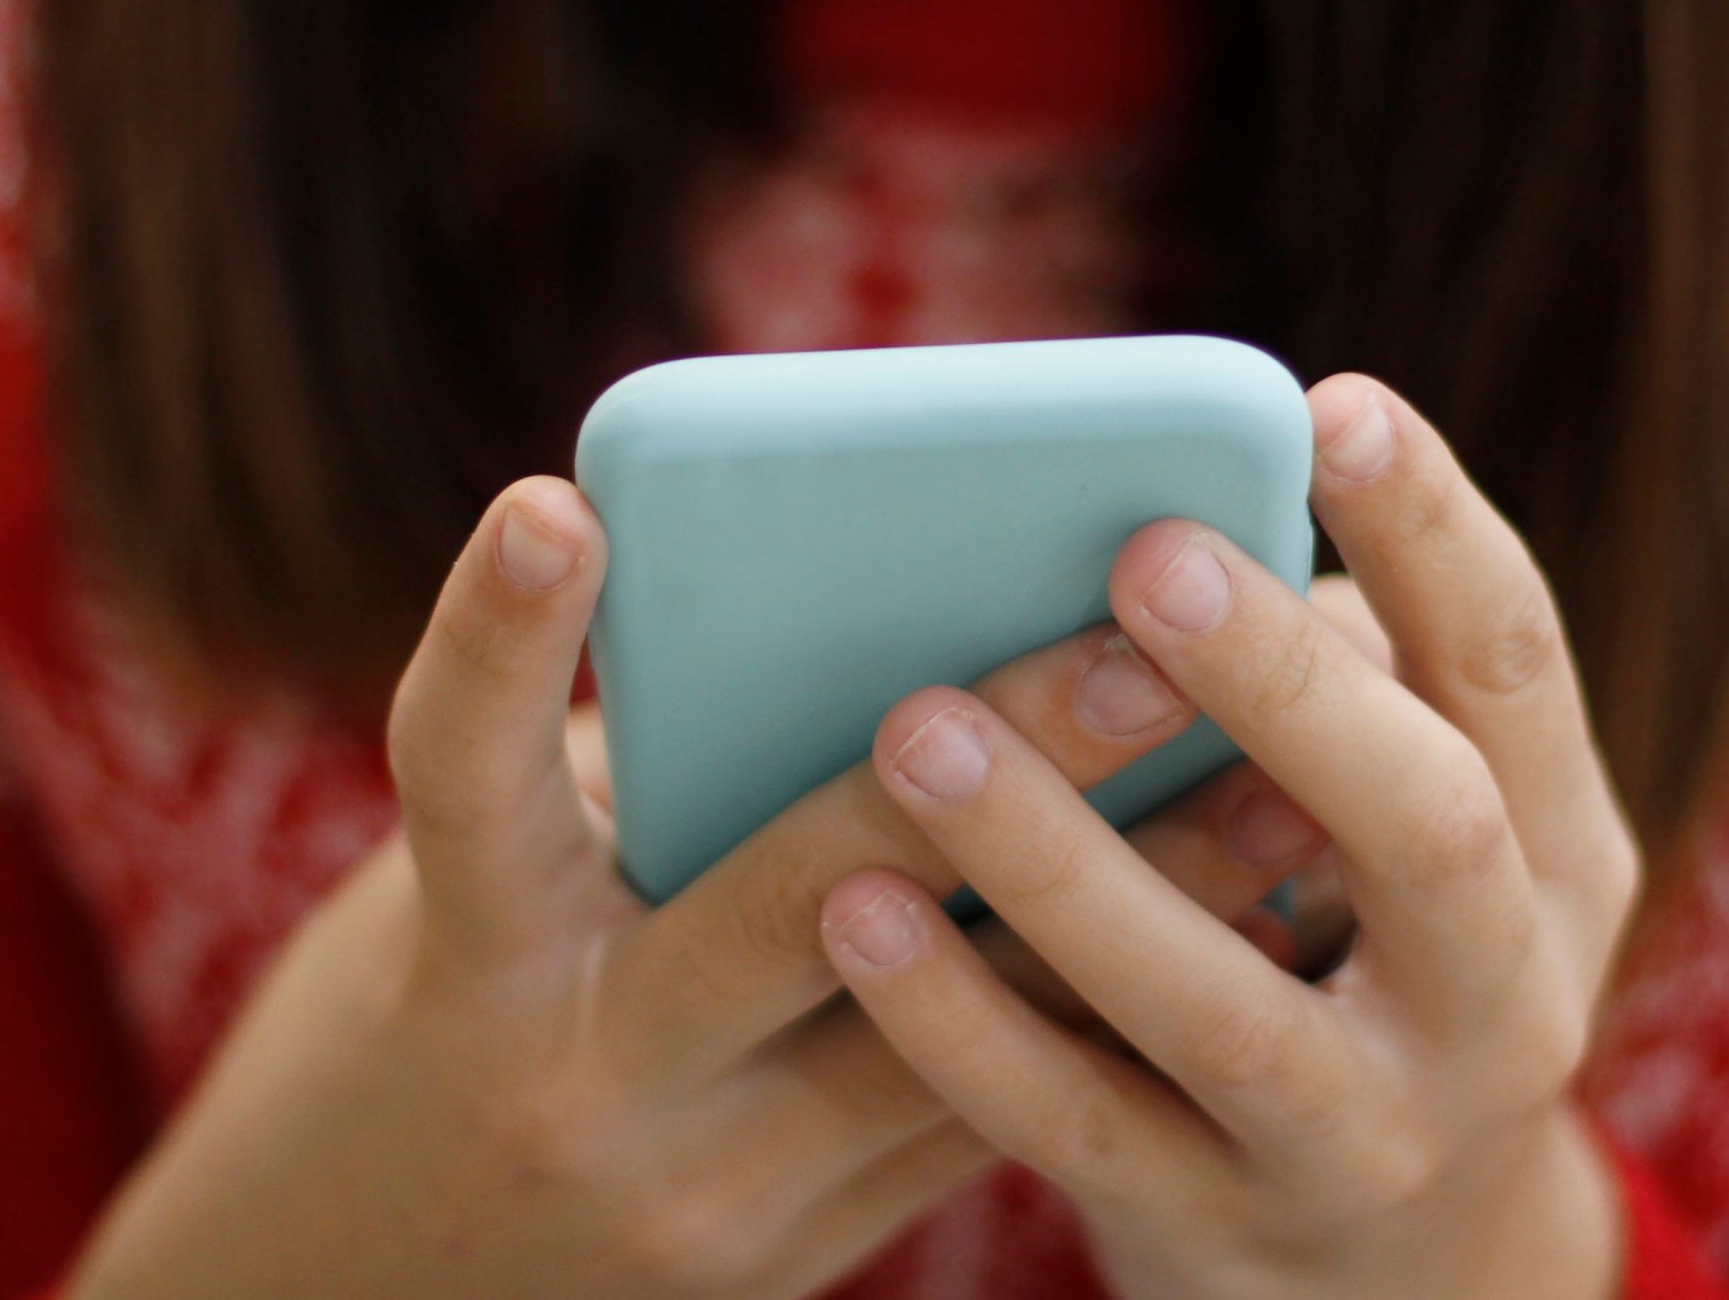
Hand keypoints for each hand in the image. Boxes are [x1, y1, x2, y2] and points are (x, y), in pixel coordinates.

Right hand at [65, 475, 1320, 1299]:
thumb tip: (875, 623)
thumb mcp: (480, 899)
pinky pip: (978, 1116)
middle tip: (1140, 645)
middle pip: (803, 896)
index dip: (499, 644)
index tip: (560, 504)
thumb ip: (642, 780)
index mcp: (468, 959)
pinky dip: (1097, 1004)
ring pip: (952, 1032)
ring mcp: (709, 1197)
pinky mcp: (806, 1261)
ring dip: (1131, 900)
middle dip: (992, 766)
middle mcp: (586, 1082)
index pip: (462, 781)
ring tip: (1288, 786)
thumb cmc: (440, 1028)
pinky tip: (1241, 922)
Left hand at [814, 374, 1642, 1299]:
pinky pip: (1078, 1126)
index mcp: (1556, 848)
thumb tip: (1147, 527)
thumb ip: (1322, 685)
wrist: (1399, 1263)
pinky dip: (962, 1022)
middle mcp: (1501, 997)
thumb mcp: (1404, 826)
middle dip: (1283, 687)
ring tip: (918, 726)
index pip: (1514, 662)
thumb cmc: (1363, 943)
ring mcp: (1369, 1135)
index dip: (1432, 530)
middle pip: (1422, 830)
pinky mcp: (1223, 1224)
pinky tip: (856, 912)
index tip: (1327, 403)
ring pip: (1221, 1005)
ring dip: (1064, 861)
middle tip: (1144, 553)